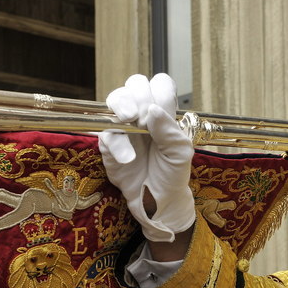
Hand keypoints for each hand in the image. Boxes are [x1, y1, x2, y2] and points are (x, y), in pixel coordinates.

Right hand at [99, 74, 194, 242]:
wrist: (159, 202)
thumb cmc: (172, 174)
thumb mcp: (180, 153)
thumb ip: (169, 130)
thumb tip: (153, 110)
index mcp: (163, 113)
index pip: (159, 84)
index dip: (159, 92)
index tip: (161, 111)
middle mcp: (142, 115)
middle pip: (134, 85)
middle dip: (137, 96)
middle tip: (141, 116)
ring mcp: (124, 127)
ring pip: (115, 100)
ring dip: (122, 106)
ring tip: (129, 122)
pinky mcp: (109, 145)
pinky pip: (106, 134)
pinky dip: (117, 145)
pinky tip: (129, 158)